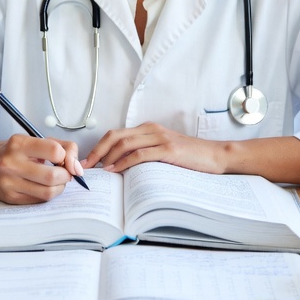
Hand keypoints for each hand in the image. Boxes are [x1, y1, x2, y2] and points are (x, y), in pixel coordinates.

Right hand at [0, 135, 82, 204]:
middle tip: (64, 173)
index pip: (54, 151)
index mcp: (19, 144)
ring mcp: (9, 183)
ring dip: (59, 187)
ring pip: (48, 192)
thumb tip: (77, 168)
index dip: (65, 156)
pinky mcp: (10, 198)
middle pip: (53, 176)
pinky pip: (39, 201)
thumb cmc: (15, 151)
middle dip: (66, 176)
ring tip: (56, 180)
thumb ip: (63, 147)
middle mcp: (11, 163)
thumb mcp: (36, 140)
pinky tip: (43, 186)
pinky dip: (47, 194)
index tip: (63, 158)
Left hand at [81, 123, 225, 174]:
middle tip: (85, 166)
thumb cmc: (189, 157)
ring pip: (125, 144)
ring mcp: (160, 138)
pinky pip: (140, 154)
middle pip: (115, 136)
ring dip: (107, 158)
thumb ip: (144, 153)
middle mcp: (151, 130)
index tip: (86, 161)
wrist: (214, 156)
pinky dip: (124, 162)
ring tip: (98, 171)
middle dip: (96, 151)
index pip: (115, 134)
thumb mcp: (162, 151)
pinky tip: (115, 170)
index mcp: (148, 129)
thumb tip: (118, 168)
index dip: (98, 147)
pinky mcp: (168, 149)